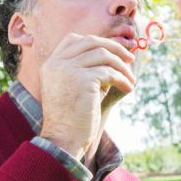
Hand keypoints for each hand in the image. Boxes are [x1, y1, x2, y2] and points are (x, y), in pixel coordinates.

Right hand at [38, 33, 136, 157]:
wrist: (63, 140)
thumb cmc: (71, 119)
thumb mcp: (73, 88)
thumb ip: (86, 70)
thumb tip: (115, 57)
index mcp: (50, 64)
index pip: (73, 39)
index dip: (96, 41)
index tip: (113, 51)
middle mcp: (57, 64)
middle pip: (91, 42)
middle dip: (114, 48)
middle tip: (130, 58)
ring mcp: (68, 70)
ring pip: (104, 55)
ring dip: (122, 66)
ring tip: (130, 79)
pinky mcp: (83, 80)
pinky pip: (110, 72)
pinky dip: (123, 79)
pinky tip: (128, 88)